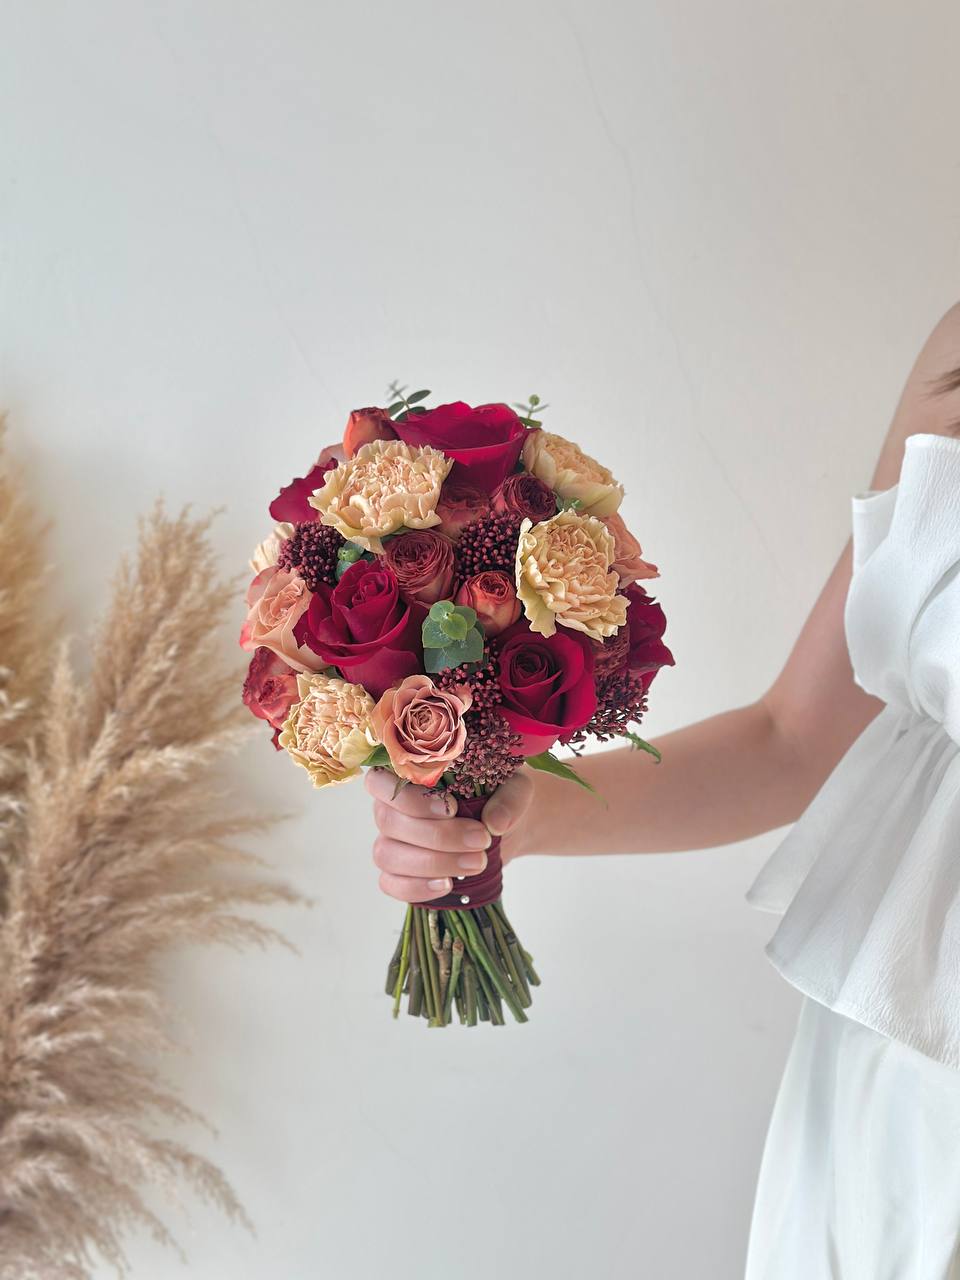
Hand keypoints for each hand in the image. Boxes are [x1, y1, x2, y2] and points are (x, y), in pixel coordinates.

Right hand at [365, 769, 534, 902]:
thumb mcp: (514, 788)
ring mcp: (390, 842)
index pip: (381, 782)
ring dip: (433, 863)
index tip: (453, 808)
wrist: (502, 827)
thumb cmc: (499, 796)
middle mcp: (390, 808)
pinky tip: (448, 885)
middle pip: (390, 822)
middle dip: (437, 835)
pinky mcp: (397, 873)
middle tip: (482, 840)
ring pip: (389, 855)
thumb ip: (509, 798)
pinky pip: (392, 884)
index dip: (411, 798)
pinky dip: (417, 888)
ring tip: (476, 863)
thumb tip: (496, 822)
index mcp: (405, 776)